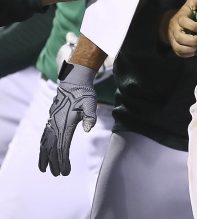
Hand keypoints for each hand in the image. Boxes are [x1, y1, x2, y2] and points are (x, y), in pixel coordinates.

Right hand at [38, 62, 96, 176]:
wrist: (73, 84)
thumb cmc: (84, 94)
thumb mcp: (90, 103)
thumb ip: (90, 116)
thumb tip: (88, 129)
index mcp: (65, 124)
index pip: (63, 147)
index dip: (63, 161)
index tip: (65, 171)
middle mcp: (56, 125)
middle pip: (53, 149)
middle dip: (54, 163)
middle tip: (58, 175)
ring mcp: (51, 123)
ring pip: (45, 144)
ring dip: (44, 157)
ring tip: (44, 170)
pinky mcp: (50, 121)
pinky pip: (44, 137)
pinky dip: (42, 148)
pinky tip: (43, 153)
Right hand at [168, 0, 196, 57]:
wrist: (172, 21)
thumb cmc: (187, 12)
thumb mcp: (191, 4)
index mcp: (181, 18)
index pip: (184, 22)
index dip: (194, 26)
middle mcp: (175, 30)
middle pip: (180, 38)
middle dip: (192, 40)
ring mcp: (174, 39)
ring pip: (178, 47)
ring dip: (189, 49)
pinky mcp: (175, 45)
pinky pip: (178, 53)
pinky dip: (186, 54)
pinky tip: (195, 52)